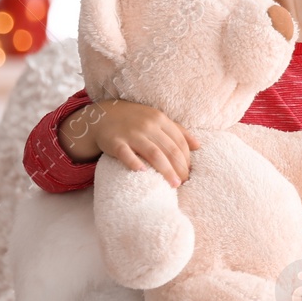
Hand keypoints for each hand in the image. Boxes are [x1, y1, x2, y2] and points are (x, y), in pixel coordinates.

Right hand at [60, 98, 199, 187]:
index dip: (187, 159)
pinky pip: (126, 153)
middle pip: (170, 150)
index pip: (180, 142)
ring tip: (174, 185)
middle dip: (180, 168)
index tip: (189, 173)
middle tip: (184, 183)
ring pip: (154, 153)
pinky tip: (142, 172)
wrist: (103, 115)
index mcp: (160, 119)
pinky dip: (134, 162)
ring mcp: (131, 133)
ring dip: (166, 170)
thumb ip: (178, 131)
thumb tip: (198, 146)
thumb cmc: (136, 120)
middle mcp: (148, 125)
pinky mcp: (115, 141)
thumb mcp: (158, 119)